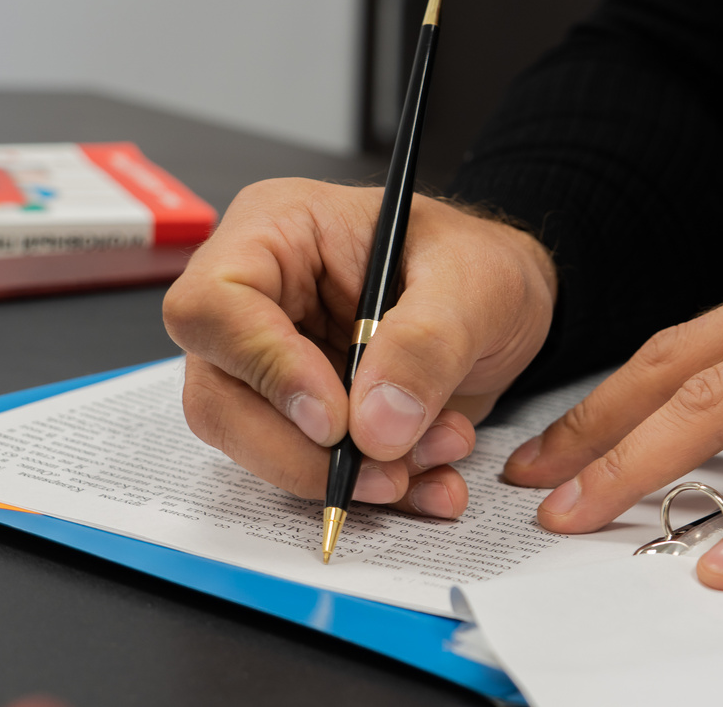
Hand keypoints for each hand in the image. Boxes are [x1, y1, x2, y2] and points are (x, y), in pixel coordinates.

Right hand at [163, 178, 555, 517]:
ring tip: (436, 458)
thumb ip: (427, 343)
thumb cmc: (478, 264)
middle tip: (387, 472)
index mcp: (276, 232)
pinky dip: (372, 491)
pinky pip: (308, 471)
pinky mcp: (301, 418)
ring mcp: (271, 364)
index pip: (215, 305)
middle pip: (220, 395)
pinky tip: (432, 482)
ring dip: (347, 475)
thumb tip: (374, 426)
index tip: (335, 420)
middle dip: (304, 452)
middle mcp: (257, 301)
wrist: (506, 308)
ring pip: (258, 446)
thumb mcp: (475, 282)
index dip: (264, 369)